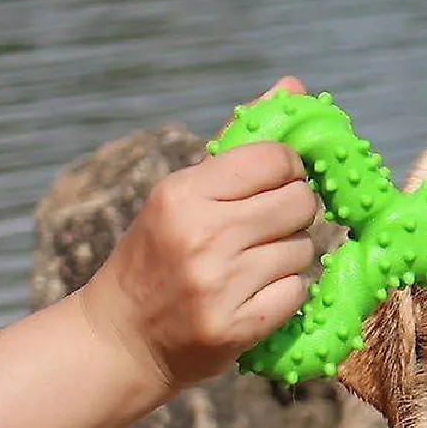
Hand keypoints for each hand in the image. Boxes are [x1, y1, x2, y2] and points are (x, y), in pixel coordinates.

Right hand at [78, 78, 318, 393]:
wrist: (122, 340)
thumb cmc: (158, 257)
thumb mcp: (182, 194)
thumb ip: (239, 143)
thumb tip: (294, 87)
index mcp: (183, 193)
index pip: (274, 159)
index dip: (288, 171)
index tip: (277, 185)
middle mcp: (203, 235)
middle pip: (300, 204)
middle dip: (296, 214)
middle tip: (270, 227)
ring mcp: (221, 284)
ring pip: (304, 250)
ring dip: (291, 257)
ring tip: (255, 266)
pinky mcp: (239, 326)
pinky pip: (299, 292)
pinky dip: (288, 294)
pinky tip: (258, 295)